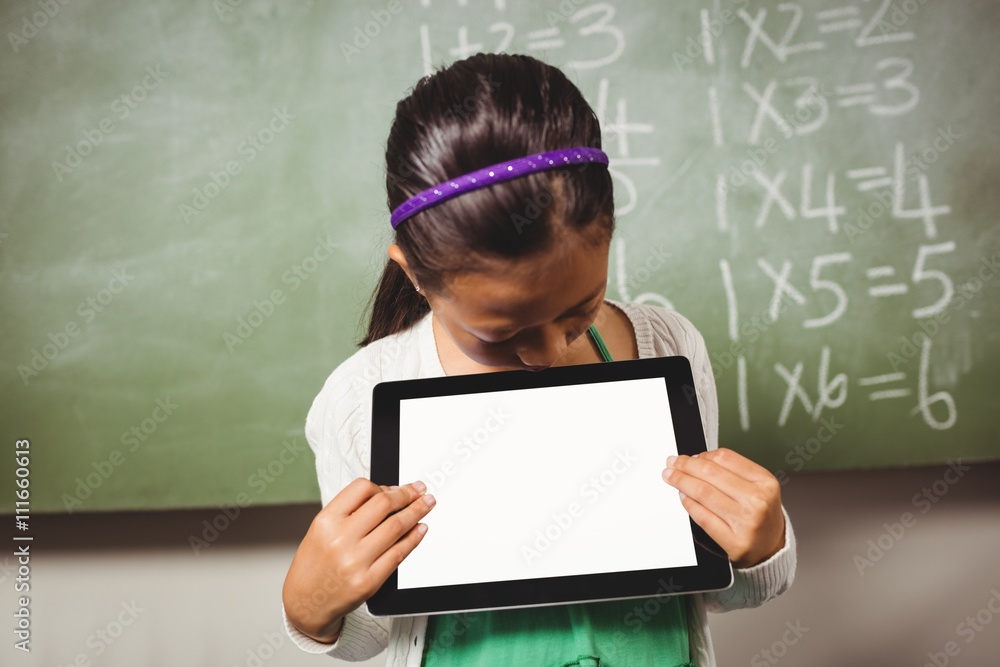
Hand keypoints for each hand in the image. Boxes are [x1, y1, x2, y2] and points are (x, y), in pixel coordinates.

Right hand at [282, 478, 435, 642]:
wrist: (306, 602)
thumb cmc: (315, 564)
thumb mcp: (321, 529)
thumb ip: (350, 510)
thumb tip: (388, 494)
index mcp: (326, 521)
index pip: (362, 489)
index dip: (384, 485)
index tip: (397, 488)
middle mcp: (340, 539)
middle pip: (384, 504)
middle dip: (408, 494)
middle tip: (420, 490)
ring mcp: (356, 561)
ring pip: (396, 527)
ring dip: (417, 512)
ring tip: (426, 504)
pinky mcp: (369, 582)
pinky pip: (399, 553)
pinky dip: (414, 538)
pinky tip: (420, 529)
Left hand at [662, 448, 784, 568]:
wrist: (772, 548)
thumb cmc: (761, 514)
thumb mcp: (758, 486)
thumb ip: (732, 470)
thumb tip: (698, 460)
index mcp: (765, 482)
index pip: (725, 458)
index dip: (701, 454)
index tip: (688, 457)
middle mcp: (757, 501)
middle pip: (711, 473)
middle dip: (685, 465)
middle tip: (673, 463)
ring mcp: (746, 522)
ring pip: (703, 492)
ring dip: (682, 482)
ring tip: (672, 477)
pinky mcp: (734, 541)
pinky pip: (702, 517)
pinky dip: (688, 504)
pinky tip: (683, 497)